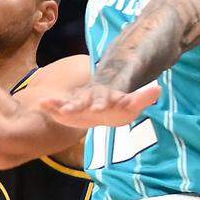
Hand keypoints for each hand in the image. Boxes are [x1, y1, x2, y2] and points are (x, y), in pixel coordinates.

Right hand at [36, 81, 161, 128]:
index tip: (100, 107)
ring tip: (45, 103)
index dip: (103, 103)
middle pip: (83, 101)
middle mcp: (89, 99)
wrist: (101, 104)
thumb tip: (158, 89)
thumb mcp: (132, 105)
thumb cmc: (117, 108)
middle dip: (76, 105)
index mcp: (105, 98)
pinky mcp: (67, 110)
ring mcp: (77, 103)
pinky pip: (58, 108)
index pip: (104, 100)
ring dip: (59, 105)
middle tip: (70, 109)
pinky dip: (50, 106)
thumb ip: (143, 98)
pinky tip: (40, 104)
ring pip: (68, 103)